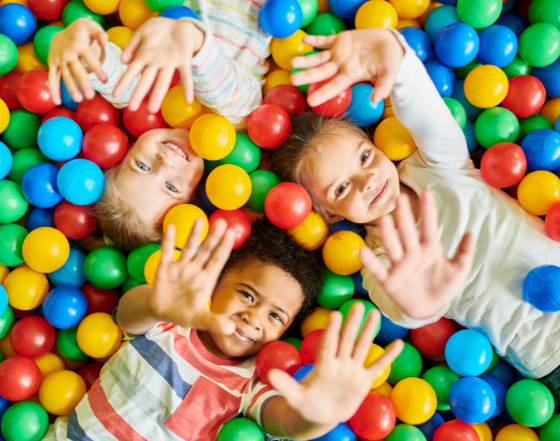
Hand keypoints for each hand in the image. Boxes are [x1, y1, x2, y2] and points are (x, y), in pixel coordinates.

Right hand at [48, 18, 107, 104]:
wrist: (63, 32)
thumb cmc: (82, 31)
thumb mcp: (91, 27)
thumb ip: (100, 33)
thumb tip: (106, 41)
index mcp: (79, 45)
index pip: (89, 58)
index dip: (97, 69)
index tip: (105, 80)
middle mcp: (68, 53)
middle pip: (76, 70)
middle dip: (83, 83)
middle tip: (91, 96)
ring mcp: (59, 60)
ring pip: (65, 76)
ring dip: (71, 88)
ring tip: (78, 99)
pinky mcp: (52, 64)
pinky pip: (52, 78)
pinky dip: (53, 90)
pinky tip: (57, 102)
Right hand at [114, 17, 203, 111]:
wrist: (179, 23)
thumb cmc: (158, 29)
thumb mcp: (142, 33)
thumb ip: (132, 45)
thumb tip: (123, 61)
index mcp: (145, 56)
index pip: (132, 71)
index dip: (124, 82)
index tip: (115, 94)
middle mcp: (157, 62)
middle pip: (147, 80)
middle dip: (139, 94)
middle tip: (133, 109)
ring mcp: (170, 62)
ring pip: (163, 81)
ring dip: (158, 95)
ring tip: (152, 109)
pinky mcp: (184, 60)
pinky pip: (186, 75)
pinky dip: (187, 87)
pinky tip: (188, 100)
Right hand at [148, 218, 235, 334]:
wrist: (162, 312)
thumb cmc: (185, 313)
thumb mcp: (200, 319)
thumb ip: (214, 322)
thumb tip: (229, 329)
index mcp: (206, 280)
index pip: (217, 261)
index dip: (224, 247)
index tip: (232, 233)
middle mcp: (195, 270)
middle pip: (206, 251)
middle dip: (214, 237)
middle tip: (222, 221)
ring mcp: (180, 268)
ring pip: (188, 248)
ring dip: (194, 235)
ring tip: (200, 220)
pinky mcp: (164, 269)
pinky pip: (166, 253)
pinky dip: (169, 241)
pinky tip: (171, 227)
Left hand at [268, 303, 402, 426]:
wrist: (320, 415)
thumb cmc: (306, 404)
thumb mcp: (294, 396)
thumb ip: (285, 384)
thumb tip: (269, 374)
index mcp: (323, 364)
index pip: (329, 344)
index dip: (332, 330)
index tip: (335, 314)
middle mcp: (339, 363)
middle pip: (347, 339)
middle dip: (353, 323)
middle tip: (359, 304)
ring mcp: (352, 370)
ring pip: (362, 347)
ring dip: (369, 331)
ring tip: (375, 314)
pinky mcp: (363, 381)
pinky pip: (378, 366)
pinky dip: (388, 356)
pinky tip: (398, 344)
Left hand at [290, 29, 403, 106]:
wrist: (391, 44)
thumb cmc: (390, 62)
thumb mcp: (389, 75)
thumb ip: (382, 87)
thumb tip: (376, 101)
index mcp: (351, 75)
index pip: (334, 86)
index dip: (322, 93)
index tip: (310, 101)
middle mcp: (341, 66)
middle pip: (320, 72)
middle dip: (306, 75)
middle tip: (292, 79)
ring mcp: (339, 53)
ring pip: (318, 58)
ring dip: (306, 60)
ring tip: (292, 62)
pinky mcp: (340, 40)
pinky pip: (324, 40)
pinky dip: (315, 40)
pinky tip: (304, 40)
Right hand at [360, 191, 475, 320]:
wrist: (429, 309)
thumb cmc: (443, 285)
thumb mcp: (458, 270)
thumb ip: (465, 253)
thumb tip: (471, 232)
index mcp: (430, 248)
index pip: (429, 226)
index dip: (428, 211)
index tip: (427, 193)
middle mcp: (412, 253)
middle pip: (407, 232)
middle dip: (404, 216)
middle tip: (400, 198)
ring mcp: (400, 265)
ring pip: (393, 246)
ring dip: (388, 234)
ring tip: (384, 219)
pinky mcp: (389, 280)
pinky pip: (378, 269)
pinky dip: (370, 262)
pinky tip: (363, 251)